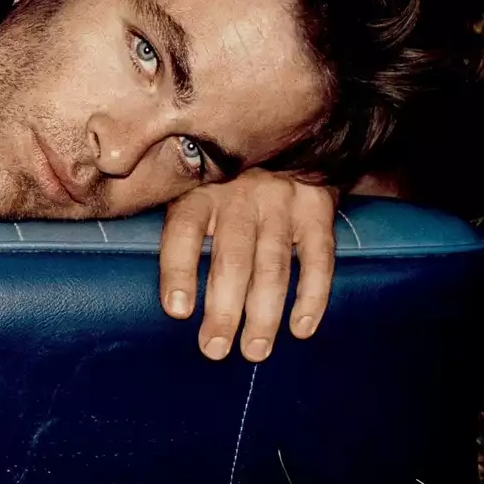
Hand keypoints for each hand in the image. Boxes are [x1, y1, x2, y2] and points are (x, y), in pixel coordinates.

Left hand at [158, 169, 337, 361]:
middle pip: (232, 259)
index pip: (184, 232)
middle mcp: (239, 195)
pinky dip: (312, 296)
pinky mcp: (317, 208)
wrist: (284, 132)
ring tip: (255, 350)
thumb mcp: (193, 187)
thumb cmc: (225, 180)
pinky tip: (301, 327)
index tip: (177, 311)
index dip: (178, 272)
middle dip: (224, 310)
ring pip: (272, 266)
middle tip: (215, 349)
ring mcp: (282, 201)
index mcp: (199, 191)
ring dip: (264, 314)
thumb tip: (165, 292)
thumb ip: (178, 228)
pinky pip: (318, 258)